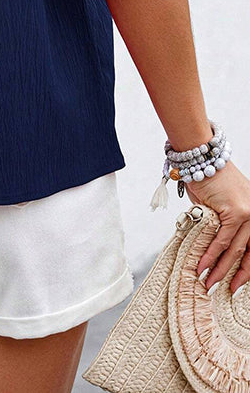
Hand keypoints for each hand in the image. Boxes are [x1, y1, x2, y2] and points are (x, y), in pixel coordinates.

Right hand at [185, 159, 249, 295]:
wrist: (202, 158)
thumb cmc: (209, 180)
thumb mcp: (221, 206)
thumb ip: (224, 226)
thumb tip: (216, 249)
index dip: (246, 270)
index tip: (236, 285)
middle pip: (249, 253)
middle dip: (235, 275)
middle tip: (223, 290)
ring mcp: (248, 213)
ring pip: (235, 249)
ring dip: (219, 269)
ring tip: (208, 283)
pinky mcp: (236, 211)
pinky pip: (222, 239)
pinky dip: (211, 254)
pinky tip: (203, 265)